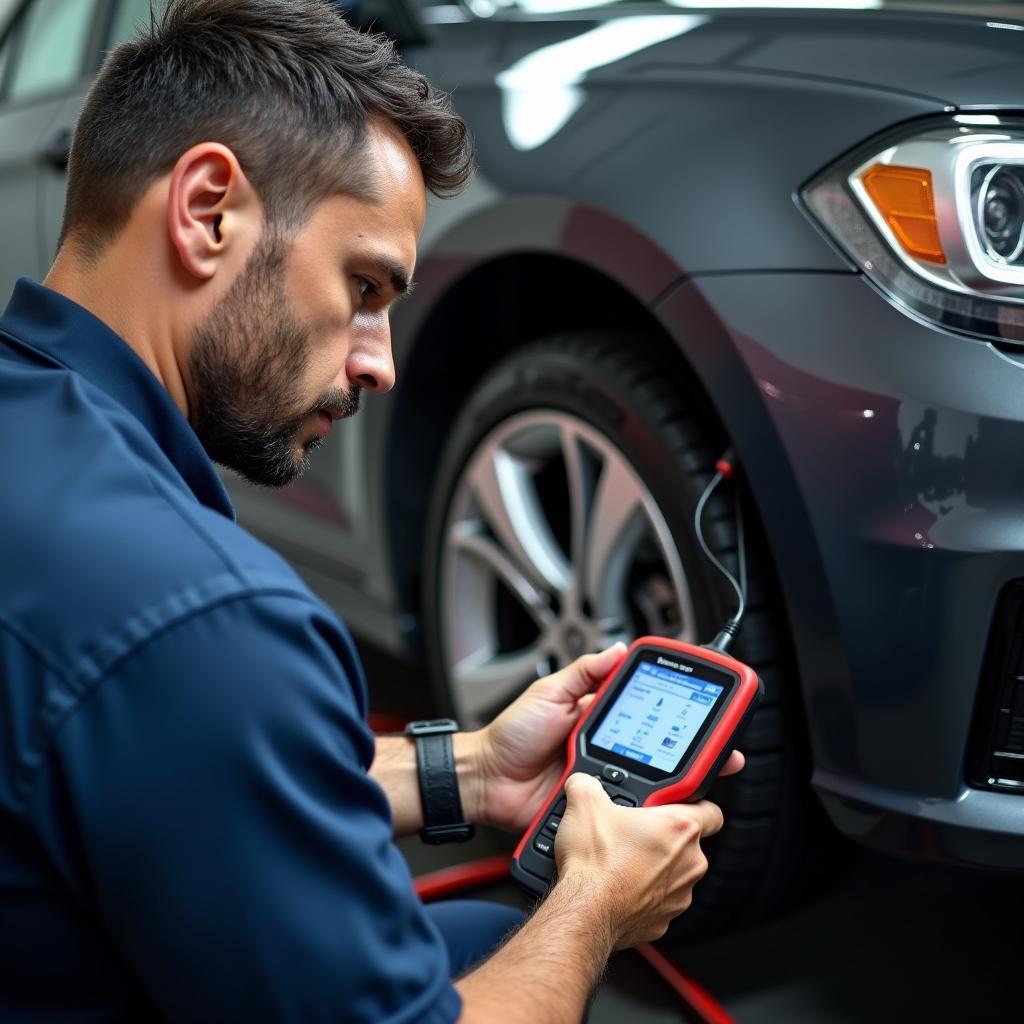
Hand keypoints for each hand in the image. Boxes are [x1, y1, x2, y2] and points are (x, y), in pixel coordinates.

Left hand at [468, 643, 743, 831]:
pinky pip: (627, 812)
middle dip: (696, 752)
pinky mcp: (597, 810)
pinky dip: (646, 811)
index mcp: (600, 719)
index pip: (650, 713)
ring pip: (652, 784)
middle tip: (724, 750)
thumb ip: (584, 671)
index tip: (707, 707)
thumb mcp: (549, 692)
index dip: (679, 713)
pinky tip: (664, 807)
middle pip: (662, 752)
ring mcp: (605, 781)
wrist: (485, 781)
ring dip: (678, 783)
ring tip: (703, 776)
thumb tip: (618, 649)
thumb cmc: (511, 735)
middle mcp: (609, 749)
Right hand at [555, 773, 723, 948]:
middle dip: (662, 836)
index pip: (711, 811)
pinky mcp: (664, 920)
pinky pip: (659, 900)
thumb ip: (589, 783)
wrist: (584, 911)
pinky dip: (642, 893)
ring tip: (621, 861)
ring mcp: (680, 895)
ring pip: (674, 874)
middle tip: (633, 832)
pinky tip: (618, 885)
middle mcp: (689, 863)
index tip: (674, 805)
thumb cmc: (595, 863)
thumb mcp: (584, 803)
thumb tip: (584, 783)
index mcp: (680, 828)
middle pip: (687, 843)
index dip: (694, 804)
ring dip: (653, 866)